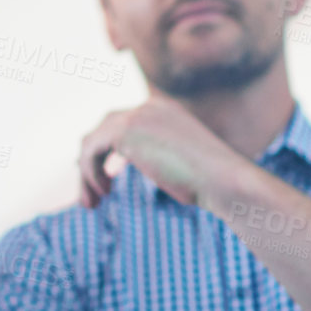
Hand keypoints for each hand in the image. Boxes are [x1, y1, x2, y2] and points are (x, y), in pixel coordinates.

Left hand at [77, 96, 244, 210]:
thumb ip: (158, 159)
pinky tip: (103, 194)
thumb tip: (133, 169)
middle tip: (94, 195)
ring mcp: (135, 116)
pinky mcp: (125, 131)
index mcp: (163, 110)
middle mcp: (147, 107)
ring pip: (91, 141)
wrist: (224, 179)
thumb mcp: (182, 165)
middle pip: (103, 129)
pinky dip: (89, 174)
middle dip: (92, 161)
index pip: (123, 121)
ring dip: (87, 174)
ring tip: (92, 204)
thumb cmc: (211, 183)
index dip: (106, 148)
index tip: (101, 178)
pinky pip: (89, 150)